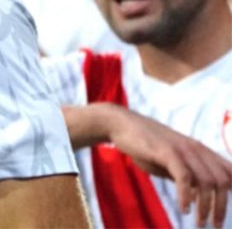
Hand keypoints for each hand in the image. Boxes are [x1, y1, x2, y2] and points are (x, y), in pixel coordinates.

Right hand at [107, 105, 231, 227]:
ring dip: (206, 207)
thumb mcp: (171, 161)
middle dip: (221, 207)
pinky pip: (184, 178)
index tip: (222, 212)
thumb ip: (186, 176)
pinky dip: (186, 196)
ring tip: (200, 222)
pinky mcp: (167, 152)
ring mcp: (183, 150)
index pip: (229, 172)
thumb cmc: (146, 144)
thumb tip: (197, 198)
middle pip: (222, 182)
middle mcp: (197, 149)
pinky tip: (184, 209)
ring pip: (207, 182)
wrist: (122, 124)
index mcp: (201, 151)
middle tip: (214, 225)